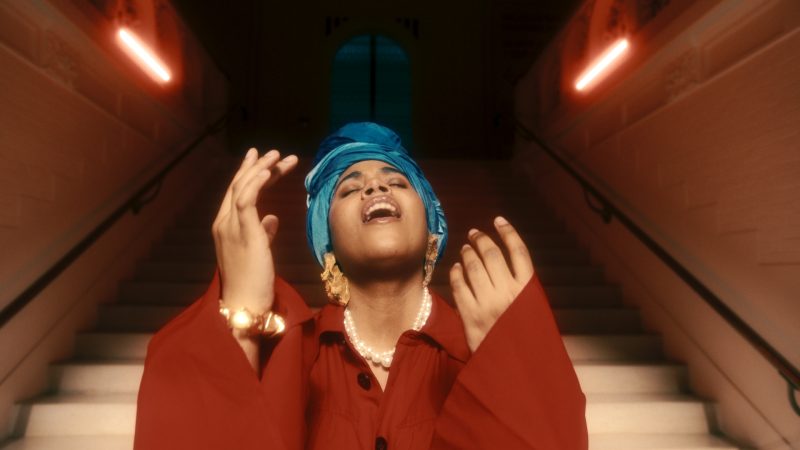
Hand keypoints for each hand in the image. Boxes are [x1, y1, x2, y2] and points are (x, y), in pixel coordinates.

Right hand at [211, 148, 297, 313]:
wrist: (245, 305)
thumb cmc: (252, 283)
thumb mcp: (258, 253)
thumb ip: (262, 233)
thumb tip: (272, 218)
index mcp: (225, 228)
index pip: (236, 194)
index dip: (249, 174)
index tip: (261, 160)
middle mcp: (223, 224)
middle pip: (238, 186)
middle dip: (256, 166)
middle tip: (273, 152)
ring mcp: (231, 228)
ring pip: (242, 188)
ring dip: (261, 169)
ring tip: (278, 157)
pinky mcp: (244, 233)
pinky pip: (247, 200)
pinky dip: (257, 183)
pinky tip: (269, 172)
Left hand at [449, 216, 534, 351]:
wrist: (516, 370)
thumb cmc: (529, 340)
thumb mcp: (535, 311)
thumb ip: (523, 288)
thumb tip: (508, 262)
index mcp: (528, 290)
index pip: (518, 252)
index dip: (508, 232)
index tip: (498, 220)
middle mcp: (508, 293)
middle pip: (492, 255)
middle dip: (482, 240)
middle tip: (474, 233)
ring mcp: (487, 304)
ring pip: (474, 268)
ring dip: (468, 253)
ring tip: (465, 247)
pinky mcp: (470, 315)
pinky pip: (460, 287)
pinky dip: (457, 273)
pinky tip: (456, 267)